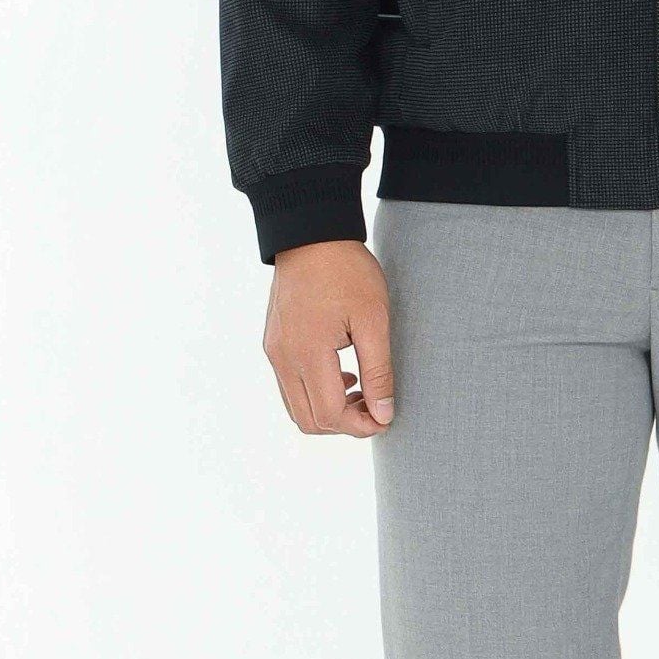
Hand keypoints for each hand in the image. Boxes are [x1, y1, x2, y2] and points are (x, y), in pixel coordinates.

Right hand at [263, 239, 395, 436]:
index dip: (360, 426)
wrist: (311, 233)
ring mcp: (274, 351)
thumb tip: (383, 415)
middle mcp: (283, 358)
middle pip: (309, 420)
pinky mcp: (273, 341)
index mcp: (308, 353)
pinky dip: (313, 392)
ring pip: (296, 407)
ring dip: (327, 410)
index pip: (330, 415)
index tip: (385, 417)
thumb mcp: (373, 318)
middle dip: (344, 424)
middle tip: (374, 406)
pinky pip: (289, 385)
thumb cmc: (347, 271)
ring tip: (360, 388)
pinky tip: (340, 371)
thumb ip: (378, 370)